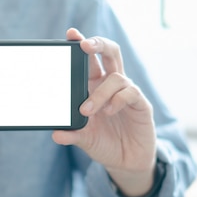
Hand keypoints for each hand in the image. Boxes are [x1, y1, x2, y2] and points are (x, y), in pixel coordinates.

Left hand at [52, 28, 156, 196]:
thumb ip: (71, 134)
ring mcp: (128, 92)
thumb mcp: (84, 139)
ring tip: (87, 110)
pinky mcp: (141, 104)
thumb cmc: (104, 143)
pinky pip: (131, 92)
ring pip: (117, 76)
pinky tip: (109, 111)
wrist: (126, 161)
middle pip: (110, 52)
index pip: (89, 58)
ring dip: (100, 92)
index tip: (71, 34)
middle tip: (84, 46)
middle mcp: (111, 84)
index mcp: (95, 85)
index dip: (82, 43)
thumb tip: (56, 133)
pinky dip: (118, 99)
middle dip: (98, 44)